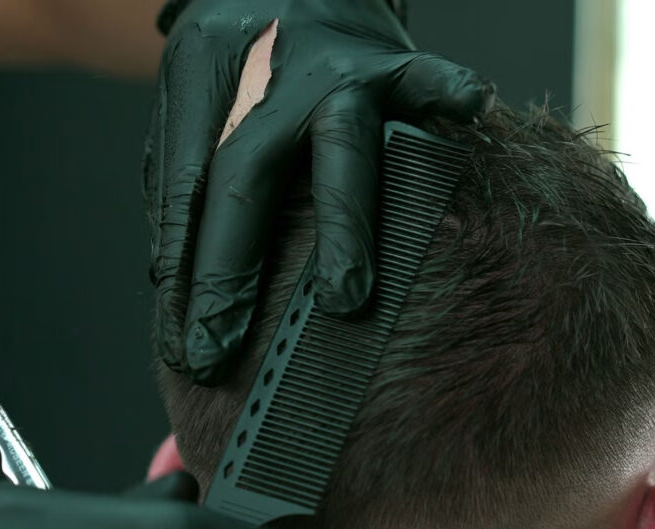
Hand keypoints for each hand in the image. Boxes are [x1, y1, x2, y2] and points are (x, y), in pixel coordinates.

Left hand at [144, 0, 495, 383]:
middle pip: (246, 171)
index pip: (187, 188)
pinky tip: (473, 107)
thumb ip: (184, 179)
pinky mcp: (392, 63)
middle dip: (235, 265)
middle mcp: (267, 74)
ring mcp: (335, 67)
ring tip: (345, 295)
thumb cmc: (241, 57)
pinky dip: (450, 92)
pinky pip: (427, 78)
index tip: (191, 345)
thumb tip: (181, 283)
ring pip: (340, 147)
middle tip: (224, 343)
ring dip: (343, 226)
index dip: (189, 273)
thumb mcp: (191, 100)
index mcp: (204, 78)